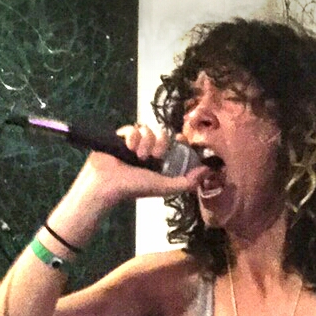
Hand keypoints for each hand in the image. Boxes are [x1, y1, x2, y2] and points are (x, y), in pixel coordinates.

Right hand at [80, 123, 208, 201]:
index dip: (180, 140)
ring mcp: (134, 143)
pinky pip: (132, 128)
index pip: (175, 144)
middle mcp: (148, 151)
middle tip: (154, 156)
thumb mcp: (164, 186)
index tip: (181, 138)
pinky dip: (132, 136)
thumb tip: (207, 171)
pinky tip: (127, 148)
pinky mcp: (120, 137)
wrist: (107, 184)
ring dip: (145, 142)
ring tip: (137, 156)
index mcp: (159, 162)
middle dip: (160, 143)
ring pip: (148, 130)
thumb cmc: (134, 187)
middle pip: (162, 134)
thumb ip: (186, 182)